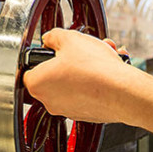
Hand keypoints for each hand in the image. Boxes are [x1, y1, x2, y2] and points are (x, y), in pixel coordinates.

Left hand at [22, 28, 147, 123]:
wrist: (123, 92)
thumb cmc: (94, 69)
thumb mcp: (69, 38)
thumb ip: (53, 37)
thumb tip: (50, 39)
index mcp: (37, 84)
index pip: (29, 69)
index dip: (41, 57)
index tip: (52, 52)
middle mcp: (49, 102)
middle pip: (54, 75)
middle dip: (69, 60)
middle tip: (81, 50)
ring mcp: (68, 110)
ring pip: (73, 82)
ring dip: (86, 67)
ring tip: (101, 55)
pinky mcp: (86, 114)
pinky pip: (87, 93)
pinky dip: (95, 81)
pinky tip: (108, 69)